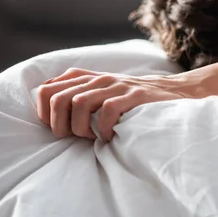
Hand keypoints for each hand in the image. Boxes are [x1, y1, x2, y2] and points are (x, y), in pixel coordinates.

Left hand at [36, 68, 188, 141]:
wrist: (173, 93)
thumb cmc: (132, 101)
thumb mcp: (102, 93)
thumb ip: (77, 95)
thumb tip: (47, 115)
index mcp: (85, 78)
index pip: (45, 90)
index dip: (44, 114)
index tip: (59, 130)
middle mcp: (98, 79)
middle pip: (57, 99)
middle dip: (60, 125)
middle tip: (76, 138)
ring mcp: (116, 86)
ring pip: (78, 103)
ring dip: (81, 128)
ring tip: (94, 138)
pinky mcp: (134, 96)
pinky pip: (107, 111)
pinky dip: (103, 129)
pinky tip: (109, 137)